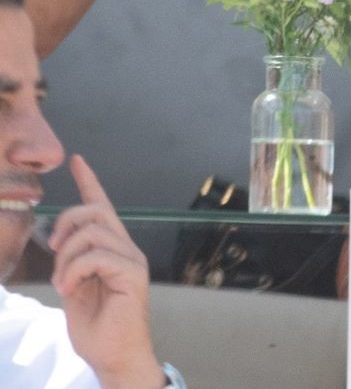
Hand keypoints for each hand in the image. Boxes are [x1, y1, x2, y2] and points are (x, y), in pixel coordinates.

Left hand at [49, 155, 163, 388]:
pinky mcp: (132, 274)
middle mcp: (126, 249)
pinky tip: (70, 288)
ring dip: (66, 256)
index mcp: (112, 250)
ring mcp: (131, 260)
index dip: (88, 182)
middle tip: (52, 249)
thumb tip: (60, 242)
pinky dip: (74, 270)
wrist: (114, 356)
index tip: (77, 161)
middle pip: (95, 212)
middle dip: (66, 223)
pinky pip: (96, 256)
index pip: (102, 207)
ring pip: (92, 232)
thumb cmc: (96, 327)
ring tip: (63, 283)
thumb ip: (72, 262)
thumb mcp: (75, 288)